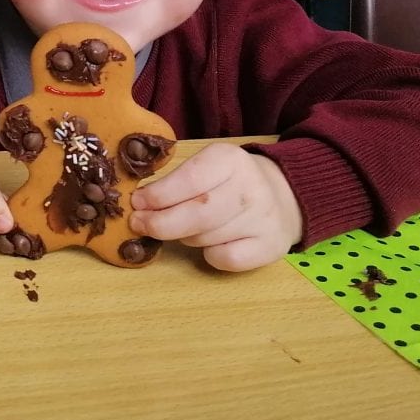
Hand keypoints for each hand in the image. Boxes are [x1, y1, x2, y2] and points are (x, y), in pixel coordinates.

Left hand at [128, 144, 303, 270]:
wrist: (282, 195)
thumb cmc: (228, 181)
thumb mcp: (206, 166)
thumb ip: (176, 180)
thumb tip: (139, 203)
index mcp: (230, 160)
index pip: (190, 179)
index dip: (159, 195)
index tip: (137, 203)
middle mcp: (251, 187)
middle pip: (198, 212)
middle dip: (161, 222)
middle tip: (139, 224)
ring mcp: (264, 219)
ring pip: (207, 237)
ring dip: (184, 237)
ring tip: (182, 228)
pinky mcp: (270, 247)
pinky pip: (226, 259)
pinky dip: (210, 255)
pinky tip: (211, 243)